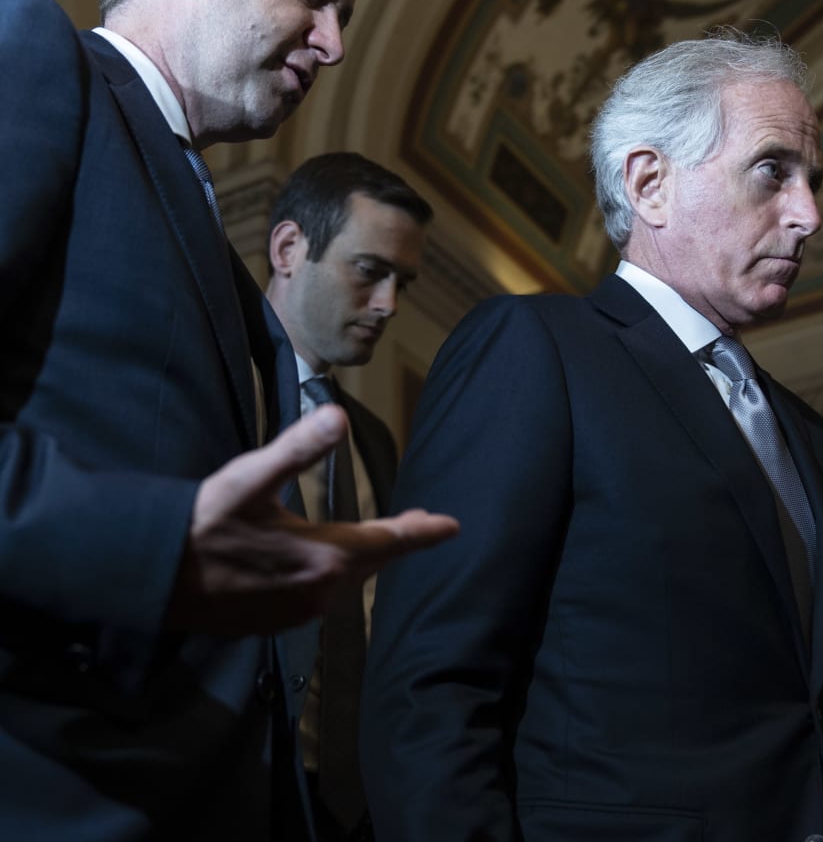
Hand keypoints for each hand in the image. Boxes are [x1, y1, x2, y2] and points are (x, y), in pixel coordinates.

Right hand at [165, 405, 458, 633]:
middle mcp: (321, 592)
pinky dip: (336, 574)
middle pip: (372, 561)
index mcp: (324, 556)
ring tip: (380, 538)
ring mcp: (300, 613)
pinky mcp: (278, 623)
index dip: (423, 531)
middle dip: (397, 540)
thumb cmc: (204, 524)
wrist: (154, 578)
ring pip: (348, 580)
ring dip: (366, 556)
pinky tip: (328, 563)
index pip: (389, 541)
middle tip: (422, 524)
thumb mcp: (251, 478)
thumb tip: (338, 416)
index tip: (452, 526)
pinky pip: (322, 595)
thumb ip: (298, 449)